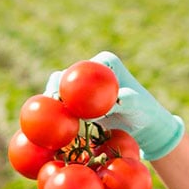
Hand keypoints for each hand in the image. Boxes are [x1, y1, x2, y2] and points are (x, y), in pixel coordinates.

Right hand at [44, 52, 183, 160]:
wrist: (144, 124)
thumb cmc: (144, 112)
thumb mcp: (138, 105)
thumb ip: (127, 100)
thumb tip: (117, 100)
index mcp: (104, 62)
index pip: (80, 69)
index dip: (65, 82)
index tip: (58, 97)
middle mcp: (91, 69)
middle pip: (64, 77)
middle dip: (52, 91)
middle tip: (47, 108)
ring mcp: (83, 85)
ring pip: (59, 91)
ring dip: (52, 104)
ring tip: (44, 118)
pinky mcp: (78, 100)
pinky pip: (63, 106)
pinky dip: (57, 114)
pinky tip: (51, 126)